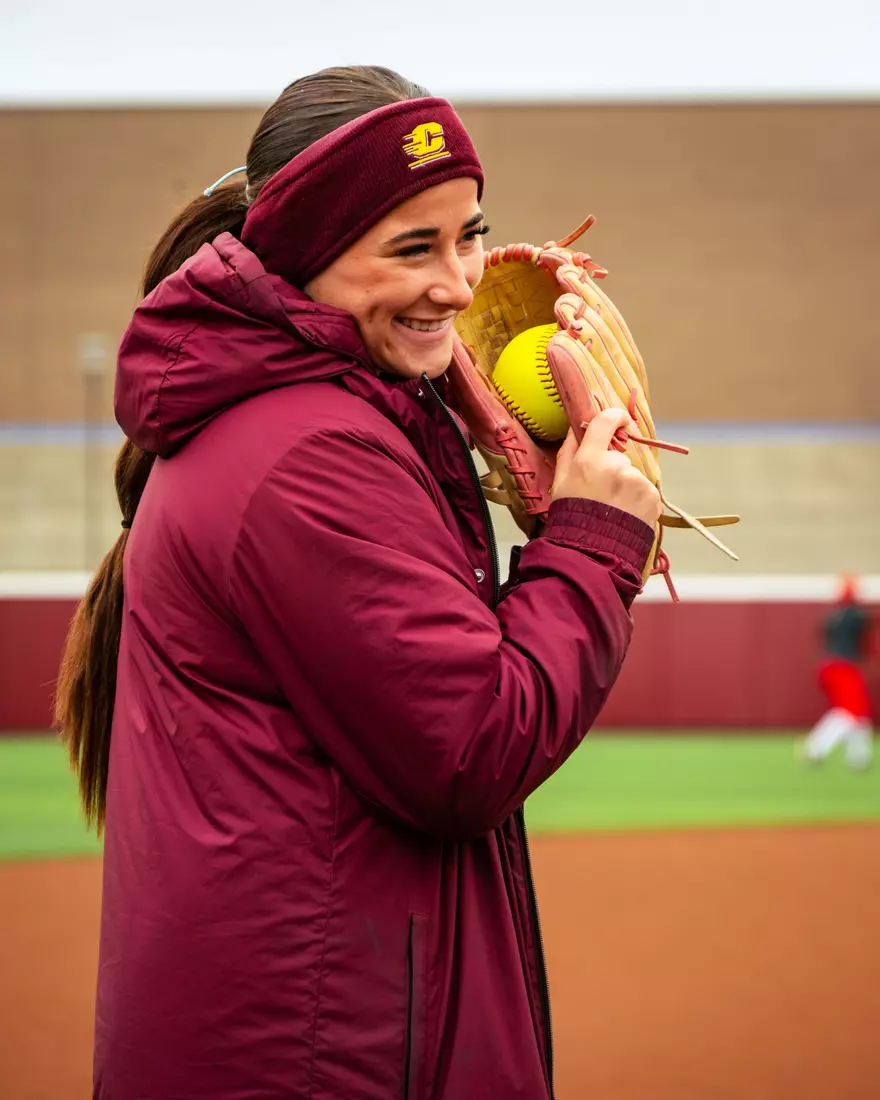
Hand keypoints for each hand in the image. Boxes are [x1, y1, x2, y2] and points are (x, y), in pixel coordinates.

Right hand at [551, 408, 661, 528]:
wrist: (592, 553)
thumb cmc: (572, 517)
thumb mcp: (560, 481)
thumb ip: (569, 450)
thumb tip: (577, 428)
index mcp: (590, 459)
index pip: (606, 421)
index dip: (615, 416)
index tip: (619, 421)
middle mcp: (616, 466)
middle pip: (618, 456)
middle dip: (612, 468)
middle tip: (601, 492)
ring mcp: (637, 482)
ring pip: (632, 474)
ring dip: (625, 486)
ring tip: (613, 509)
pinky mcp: (652, 497)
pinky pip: (645, 490)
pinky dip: (637, 500)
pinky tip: (625, 515)